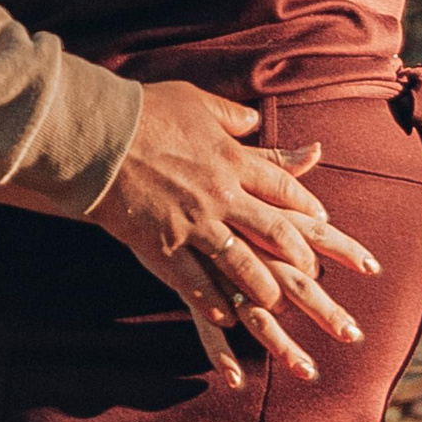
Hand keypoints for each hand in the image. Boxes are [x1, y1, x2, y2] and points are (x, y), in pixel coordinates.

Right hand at [87, 80, 381, 389]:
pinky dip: (214, 303)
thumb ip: (229, 116)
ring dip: (263, 287)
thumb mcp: (195, 103)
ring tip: (276, 304)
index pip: (280, 186)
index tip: (322, 221)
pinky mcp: (163, 246)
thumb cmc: (145, 113)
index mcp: (231, 158)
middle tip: (311, 272)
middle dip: (297, 254)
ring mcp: (194, 224)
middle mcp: (220, 194)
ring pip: (242, 264)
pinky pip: (195, 283)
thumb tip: (254, 119)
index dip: (304, 205)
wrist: (99, 136)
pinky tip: (227, 317)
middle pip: (272, 229)